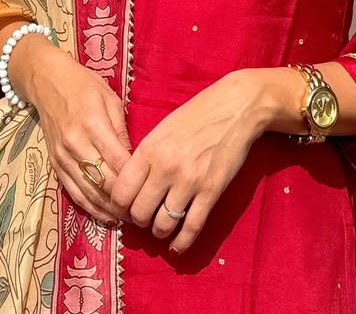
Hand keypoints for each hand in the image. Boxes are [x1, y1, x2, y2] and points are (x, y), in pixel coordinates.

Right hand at [9, 36, 130, 226]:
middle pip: (103, 182)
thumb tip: (134, 161)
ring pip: (88, 193)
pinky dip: (90, 207)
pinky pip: (73, 192)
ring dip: (109, 209)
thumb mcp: (110, 98)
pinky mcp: (54, 165)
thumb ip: (121, 131)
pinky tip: (106, 216)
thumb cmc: (84, 85)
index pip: (117, 162)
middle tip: (144, 210)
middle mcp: (76, 144)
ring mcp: (62, 157)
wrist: (47, 82)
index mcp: (93, 124)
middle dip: (124, 200)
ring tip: (128, 218)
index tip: (151, 189)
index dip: (135, 180)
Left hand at [111, 69, 268, 255]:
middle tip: (145, 216)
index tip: (127, 206)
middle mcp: (165, 168)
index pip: (121, 192)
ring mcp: (189, 182)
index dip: (120, 205)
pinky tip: (176, 247)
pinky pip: (191, 227)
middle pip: (139, 213)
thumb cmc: (196, 114)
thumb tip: (132, 185)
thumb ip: (146, 156)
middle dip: (139, 220)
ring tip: (160, 228)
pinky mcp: (211, 192)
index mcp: (149, 149)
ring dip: (159, 232)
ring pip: (162, 224)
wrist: (234, 107)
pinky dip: (181, 243)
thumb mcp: (162, 128)